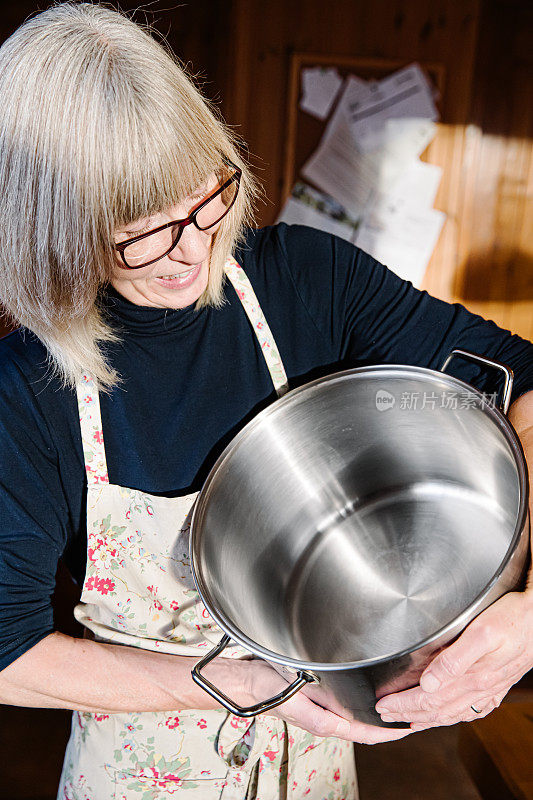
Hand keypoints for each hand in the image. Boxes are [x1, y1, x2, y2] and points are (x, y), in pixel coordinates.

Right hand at [245, 660, 412, 744]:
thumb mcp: (295, 695)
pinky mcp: (321, 701)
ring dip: (381, 715)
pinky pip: (350, 707)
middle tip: (414, 713)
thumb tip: (346, 713)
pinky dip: (366, 705)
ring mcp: (325, 712)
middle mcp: (329, 720)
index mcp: (326, 724)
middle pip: (367, 728)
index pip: (366, 733)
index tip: (410, 727)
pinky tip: (373, 697)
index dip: (390, 732)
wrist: (249, 683)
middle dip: (391, 724)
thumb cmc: (268, 689)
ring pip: (360, 719)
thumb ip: (319, 708)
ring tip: (401, 706)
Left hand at [375, 591, 532, 730]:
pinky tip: (450, 717)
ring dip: (428, 719)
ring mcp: (490, 689)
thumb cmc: (513, 619)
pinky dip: (454, 717)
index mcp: (472, 676)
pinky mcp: (498, 685)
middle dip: (408, 714)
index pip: (428, 699)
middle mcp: (480, 687)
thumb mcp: (482, 633)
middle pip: (437, 709)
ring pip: (453, 713)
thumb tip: (428, 684)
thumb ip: (454, 659)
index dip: (403, 704)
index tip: (383, 706)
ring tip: (410, 721)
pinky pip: (471, 710)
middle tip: (386, 715)